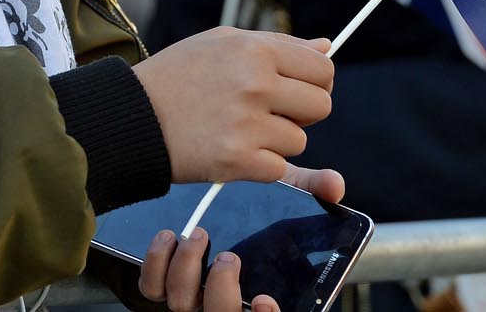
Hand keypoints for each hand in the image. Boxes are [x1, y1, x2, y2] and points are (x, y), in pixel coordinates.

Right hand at [132, 26, 332, 183]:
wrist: (131, 114)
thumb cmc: (177, 74)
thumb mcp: (221, 42)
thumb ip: (278, 44)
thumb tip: (327, 47)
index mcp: (255, 51)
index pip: (323, 69)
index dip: (315, 82)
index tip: (297, 89)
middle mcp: (254, 84)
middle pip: (321, 107)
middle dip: (302, 113)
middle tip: (270, 112)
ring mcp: (246, 124)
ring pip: (299, 141)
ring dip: (276, 140)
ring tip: (238, 127)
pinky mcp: (235, 160)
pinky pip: (278, 169)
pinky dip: (259, 164)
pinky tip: (231, 148)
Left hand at [134, 168, 343, 311]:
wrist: (208, 205)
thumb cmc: (255, 212)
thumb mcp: (284, 196)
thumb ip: (311, 189)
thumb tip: (333, 184)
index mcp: (260, 292)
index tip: (266, 299)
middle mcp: (224, 300)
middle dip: (222, 290)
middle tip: (229, 257)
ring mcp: (191, 294)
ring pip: (181, 303)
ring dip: (186, 270)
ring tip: (197, 235)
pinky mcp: (162, 280)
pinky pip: (151, 286)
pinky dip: (155, 263)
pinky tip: (168, 236)